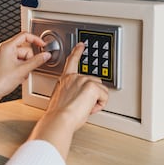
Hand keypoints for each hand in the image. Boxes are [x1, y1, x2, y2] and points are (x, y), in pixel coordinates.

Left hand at [0, 32, 50, 99]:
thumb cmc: (0, 81)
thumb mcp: (23, 70)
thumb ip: (37, 61)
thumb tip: (46, 55)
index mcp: (8, 46)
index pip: (25, 36)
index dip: (36, 40)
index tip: (43, 45)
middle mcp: (6, 49)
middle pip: (25, 49)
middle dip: (29, 60)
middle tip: (26, 69)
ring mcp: (5, 57)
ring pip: (23, 57)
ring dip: (26, 66)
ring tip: (20, 75)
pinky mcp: (6, 64)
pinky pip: (19, 63)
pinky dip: (21, 69)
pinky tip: (18, 77)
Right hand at [28, 42, 108, 158]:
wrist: (60, 119)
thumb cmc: (58, 115)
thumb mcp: (61, 100)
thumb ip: (70, 94)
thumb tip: (78, 100)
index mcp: (65, 80)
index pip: (72, 62)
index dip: (77, 52)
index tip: (81, 45)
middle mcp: (74, 77)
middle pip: (94, 81)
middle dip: (93, 94)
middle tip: (83, 106)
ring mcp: (83, 80)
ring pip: (101, 89)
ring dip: (97, 100)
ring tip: (84, 108)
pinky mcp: (92, 86)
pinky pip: (104, 96)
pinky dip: (100, 105)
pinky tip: (90, 108)